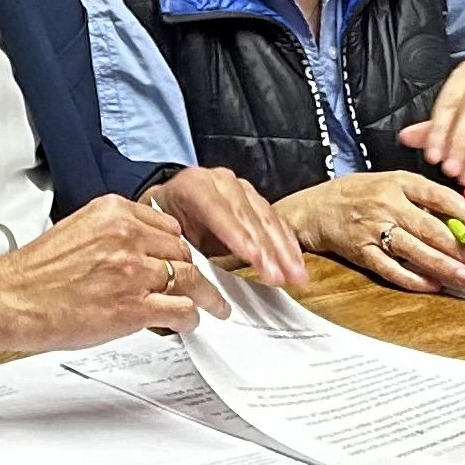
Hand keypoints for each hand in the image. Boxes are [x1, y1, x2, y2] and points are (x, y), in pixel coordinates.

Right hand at [0, 194, 230, 354]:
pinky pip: (181, 309)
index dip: (177, 245)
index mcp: (114, 212)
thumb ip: (114, 233)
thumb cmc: (38, 271)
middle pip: (181, 249)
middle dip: (189, 268)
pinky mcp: (133, 307)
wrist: (12, 298)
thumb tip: (141, 247)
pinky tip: (190, 322)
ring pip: (189, 278)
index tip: (182, 256)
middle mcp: (128, 236)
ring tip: (212, 304)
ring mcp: (133, 271)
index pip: (166, 223)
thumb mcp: (80, 229)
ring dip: (204, 294)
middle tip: (199, 283)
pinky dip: (192, 318)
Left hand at [142, 166, 308, 286]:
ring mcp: (241, 188)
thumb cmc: (167, 223)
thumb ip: (184, 252)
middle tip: (277, 275)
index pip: (217, 209)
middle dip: (265, 247)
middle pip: (247, 214)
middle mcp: (220, 181)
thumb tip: (199, 283)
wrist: (169, 202)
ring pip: (266, 217)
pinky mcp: (256, 199)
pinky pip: (276, 221)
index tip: (253, 258)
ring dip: (283, 249)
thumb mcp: (168, 235)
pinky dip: (288, 244)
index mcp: (193, 185)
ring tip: (295, 276)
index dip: (236, 234)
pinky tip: (297, 264)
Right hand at [274, 171, 464, 292]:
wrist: (310, 208)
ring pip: (413, 250)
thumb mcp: (388, 183)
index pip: (440, 196)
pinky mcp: (360, 250)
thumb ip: (422, 199)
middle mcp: (385, 202)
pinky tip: (431, 285)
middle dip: (462, 248)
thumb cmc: (355, 195)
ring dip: (443, 266)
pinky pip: (390, 268)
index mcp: (397, 181)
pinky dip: (413, 279)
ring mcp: (371, 227)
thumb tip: (464, 221)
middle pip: (430, 228)